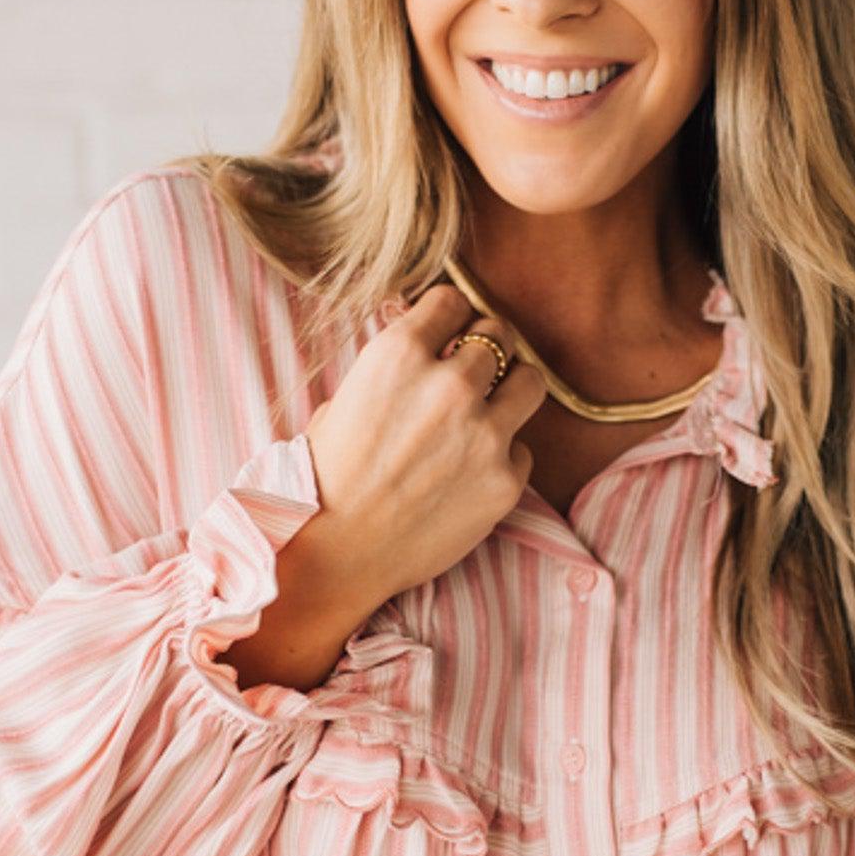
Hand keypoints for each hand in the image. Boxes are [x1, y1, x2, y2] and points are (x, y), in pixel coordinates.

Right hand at [305, 284, 548, 602]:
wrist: (334, 554)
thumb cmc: (325, 479)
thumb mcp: (344, 400)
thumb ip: (392, 370)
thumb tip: (423, 349)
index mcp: (400, 354)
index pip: (453, 301)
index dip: (450, 318)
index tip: (448, 334)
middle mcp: (450, 385)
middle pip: (497, 334)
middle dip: (485, 349)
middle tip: (474, 370)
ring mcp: (484, 433)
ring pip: (529, 381)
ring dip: (512, 389)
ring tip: (491, 410)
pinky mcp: (505, 480)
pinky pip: (523, 450)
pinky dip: (504, 458)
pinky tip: (471, 474)